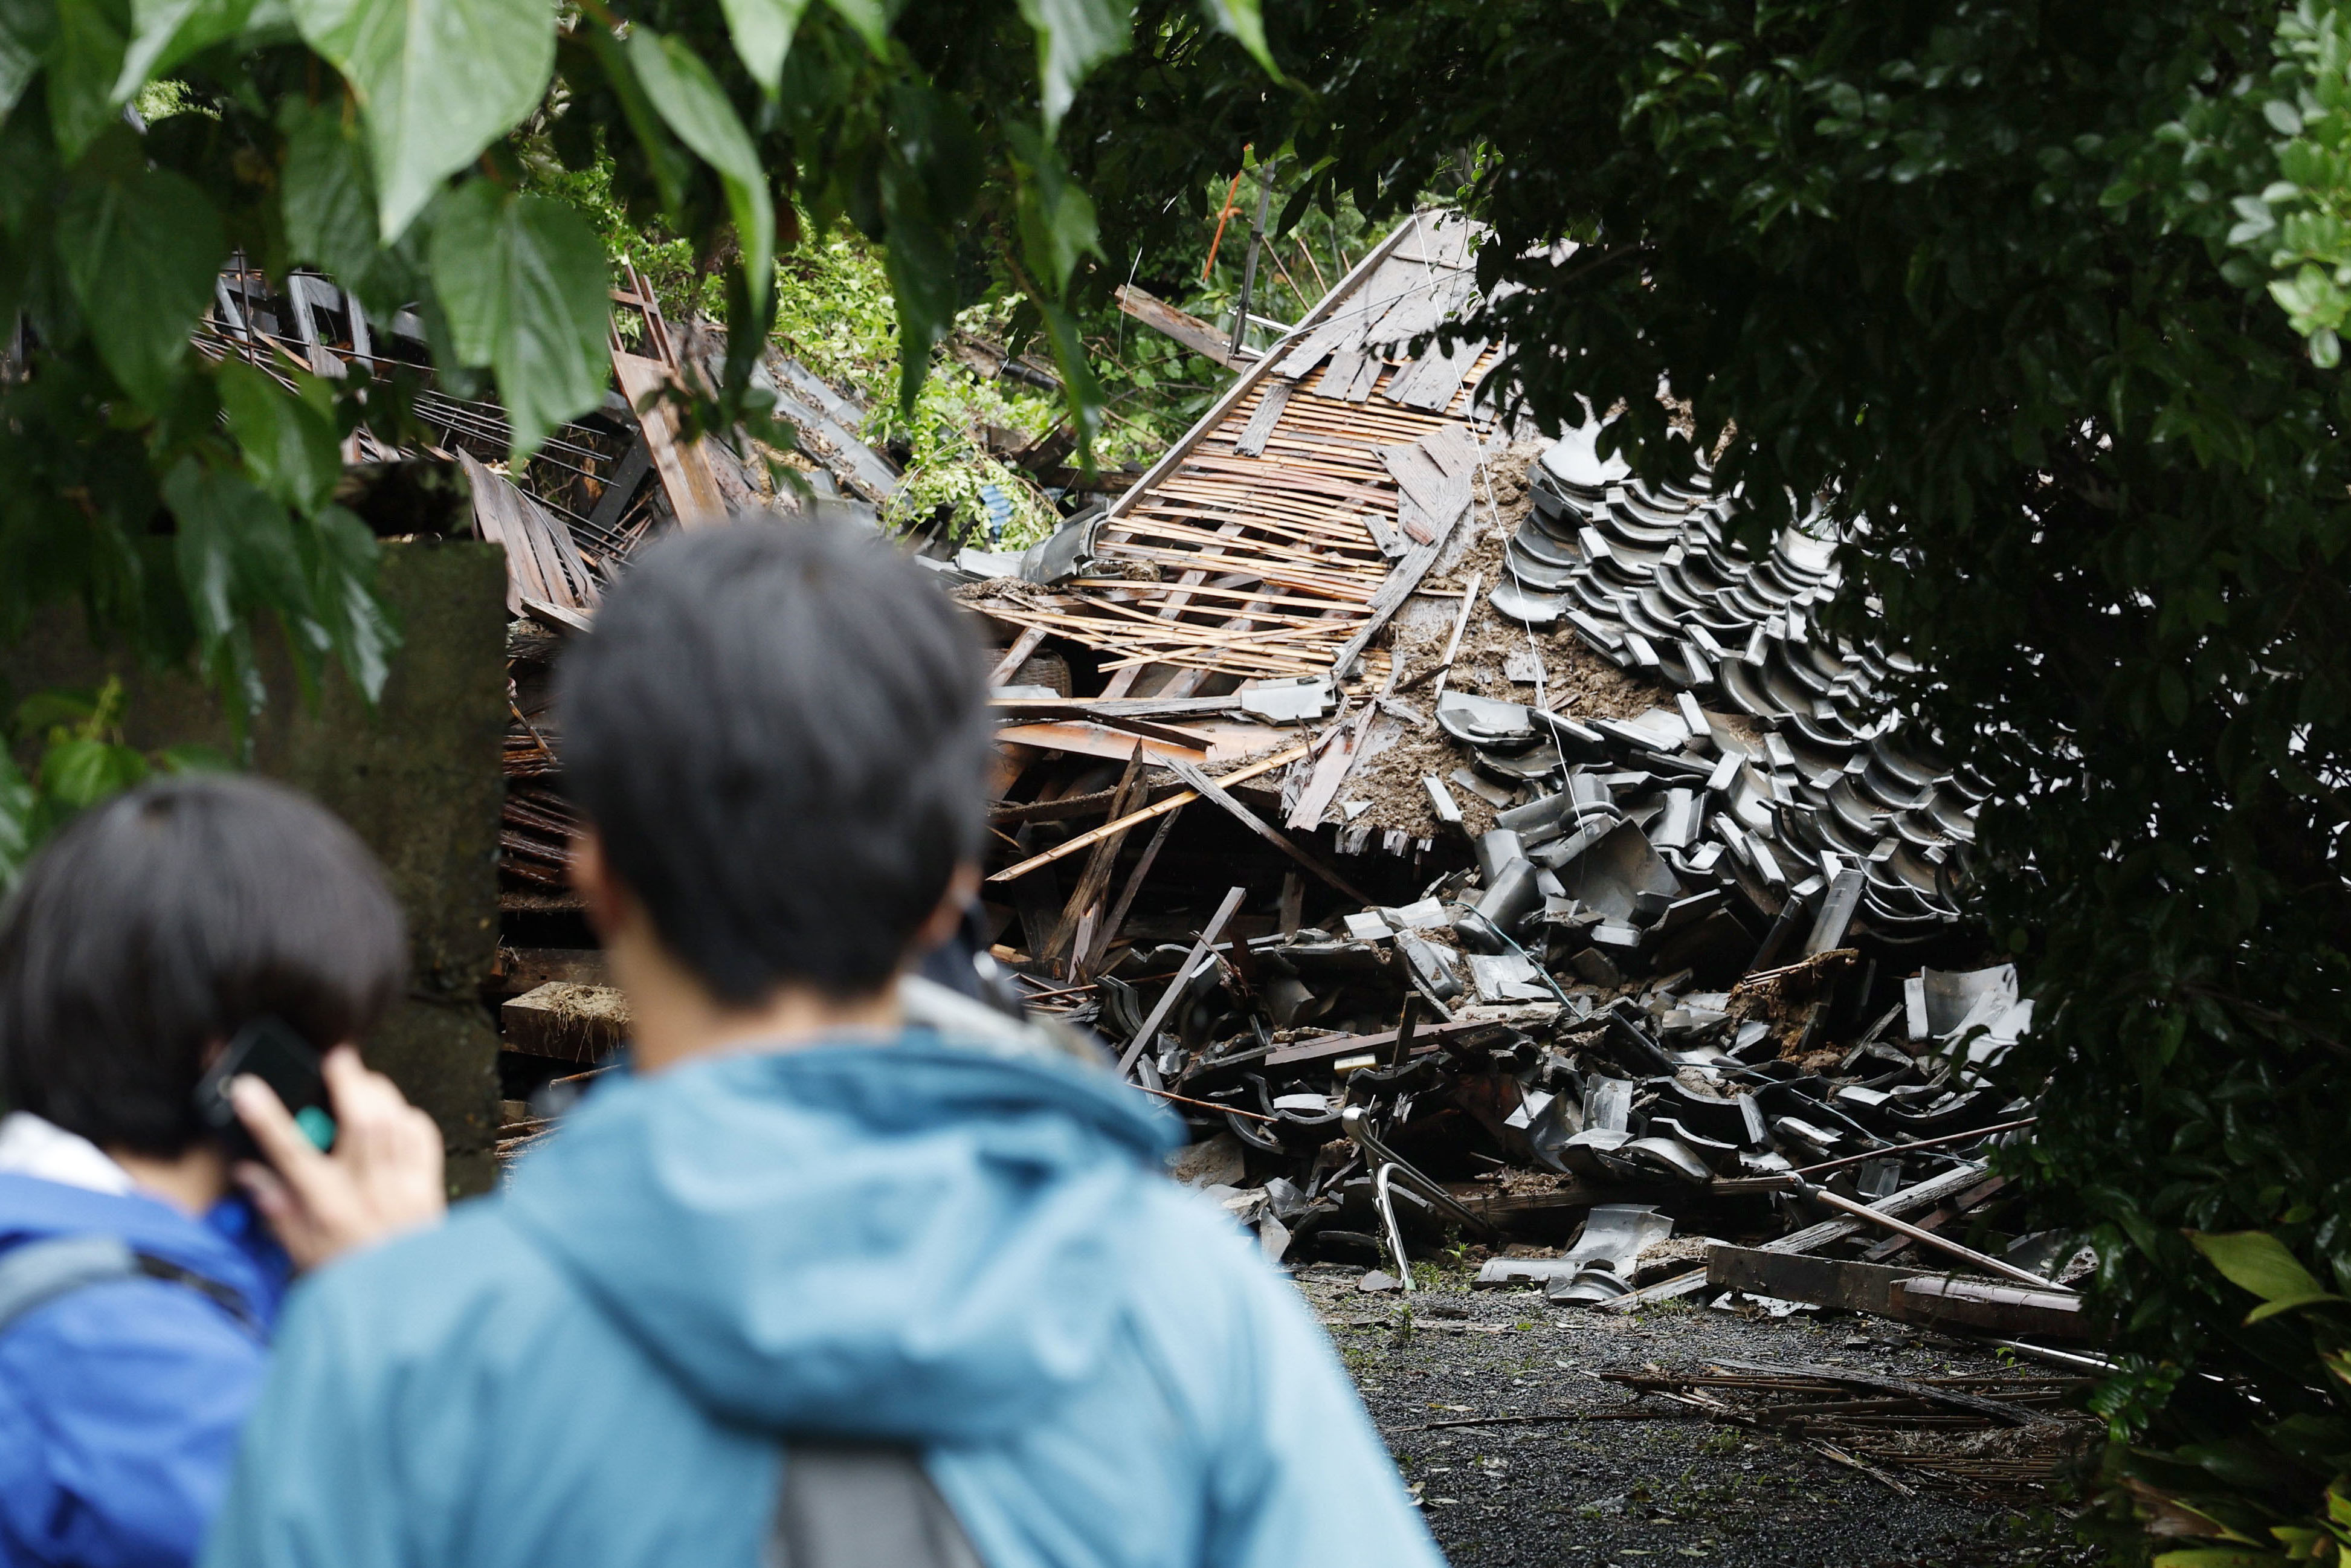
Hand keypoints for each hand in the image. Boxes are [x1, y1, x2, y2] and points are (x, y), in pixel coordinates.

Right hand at [231, 1047, 446, 1270]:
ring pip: (395, 1123)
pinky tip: (393, 1115)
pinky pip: (423, 1136)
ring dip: (378, 1093)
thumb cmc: (346, 1274)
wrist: (403, 1301)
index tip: (246, 1087)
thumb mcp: (296, 1249)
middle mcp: (367, 1193)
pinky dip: (408, 1117)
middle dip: (347, 1082)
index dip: (267, 1117)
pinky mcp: (430, 1186)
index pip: (291, 1154)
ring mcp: (403, 1187)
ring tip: (361, 1080)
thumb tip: (248, 1169)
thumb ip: (275, 1206)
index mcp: (326, 1208)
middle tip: (335, 1056)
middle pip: (361, 1123)